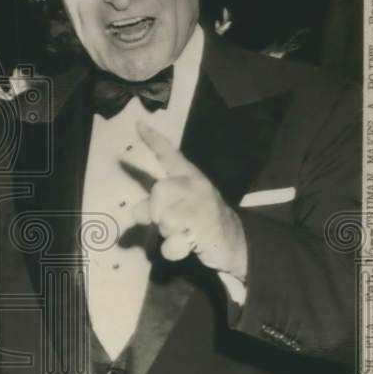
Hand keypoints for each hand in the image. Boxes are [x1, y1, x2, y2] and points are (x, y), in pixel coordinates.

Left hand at [129, 119, 247, 278]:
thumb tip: (137, 212)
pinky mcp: (204, 230)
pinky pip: (170, 243)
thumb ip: (154, 205)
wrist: (234, 241)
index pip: (170, 155)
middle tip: (168, 222)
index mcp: (189, 177)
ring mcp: (202, 208)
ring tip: (183, 232)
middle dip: (155, 210)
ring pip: (164, 219)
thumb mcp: (177, 207)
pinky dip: (172, 250)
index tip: (138, 123)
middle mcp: (196, 187)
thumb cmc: (199, 220)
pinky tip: (186, 246)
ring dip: (167, 232)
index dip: (153, 140)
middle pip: (160, 190)